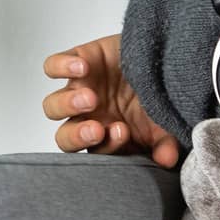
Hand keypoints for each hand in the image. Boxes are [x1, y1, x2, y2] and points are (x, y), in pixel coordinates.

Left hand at [41, 34, 180, 168]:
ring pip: (53, 106)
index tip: (124, 132)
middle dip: (77, 136)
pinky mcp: (76, 61)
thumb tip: (167, 160)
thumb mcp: (166, 125)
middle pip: (66, 137)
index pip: (97, 152)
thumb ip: (164, 144)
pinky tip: (82, 68)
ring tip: (91, 99)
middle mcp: (88, 118)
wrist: (160, 59)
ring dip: (68, 105)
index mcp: (107, 137)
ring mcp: (78, 90)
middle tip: (96, 129)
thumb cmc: (160, 97)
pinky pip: (52, 66)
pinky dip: (61, 67)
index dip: (106, 146)